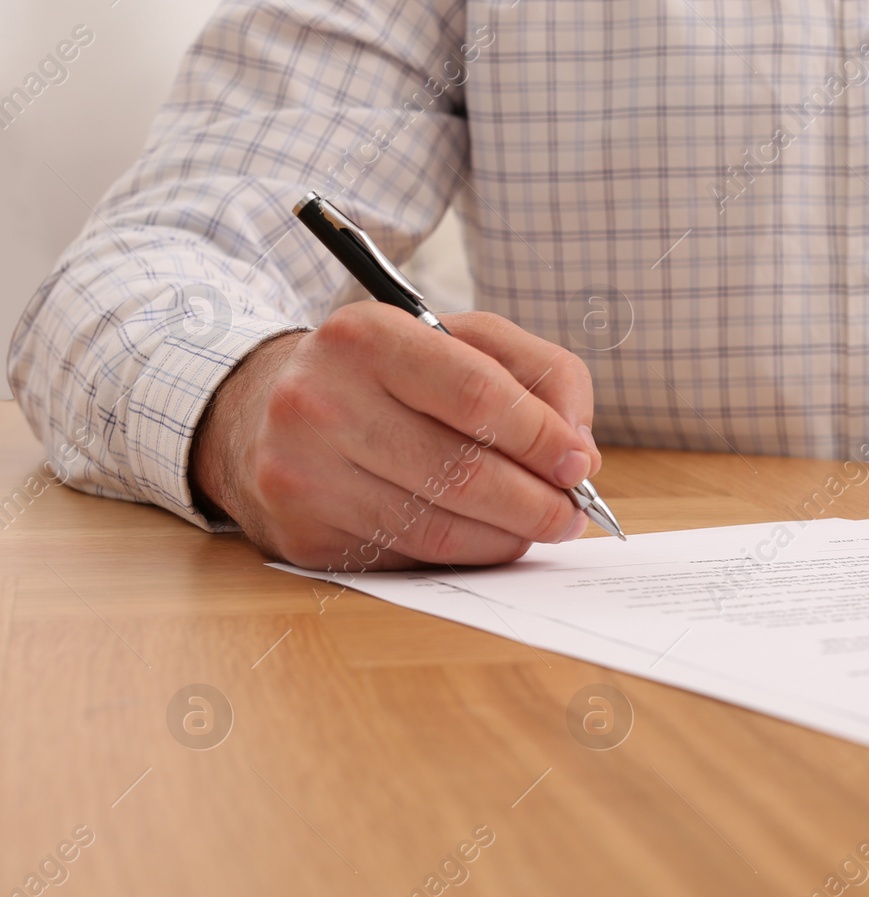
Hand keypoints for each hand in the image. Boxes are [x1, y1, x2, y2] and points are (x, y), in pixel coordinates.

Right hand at [191, 303, 602, 567]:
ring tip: (541, 526)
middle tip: (573, 513)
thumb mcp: (459, 340)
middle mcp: (321, 403)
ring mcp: (304, 475)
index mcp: (366, 338)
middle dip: (538, 502)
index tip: (579, 464)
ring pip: (441, 528)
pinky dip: (467, 554)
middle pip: (464, 473)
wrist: (261, 412)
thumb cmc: (384, 374)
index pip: (478, 396)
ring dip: (510, 536)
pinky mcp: (303, 536)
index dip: (542, 437)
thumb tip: (579, 452)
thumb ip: (539, 374)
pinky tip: (486, 537)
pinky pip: (411, 558)